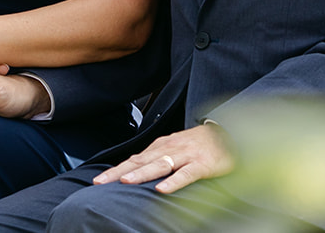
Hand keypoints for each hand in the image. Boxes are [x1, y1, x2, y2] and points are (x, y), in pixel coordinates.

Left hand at [93, 124, 232, 193]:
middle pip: (141, 161)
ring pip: (160, 165)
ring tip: (126, 182)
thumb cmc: (197, 145)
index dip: (115, 170)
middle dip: (120, 172)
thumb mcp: (173, 149)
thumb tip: (133, 171)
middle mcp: (169, 149)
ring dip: (142, 173)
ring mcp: (185, 155)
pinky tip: (162, 189)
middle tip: (100, 182)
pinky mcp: (202, 164)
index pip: (134, 159)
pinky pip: (186, 174)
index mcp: (160, 147)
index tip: (97, 180)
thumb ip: (155, 159)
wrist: (227, 134)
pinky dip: (174, 181)